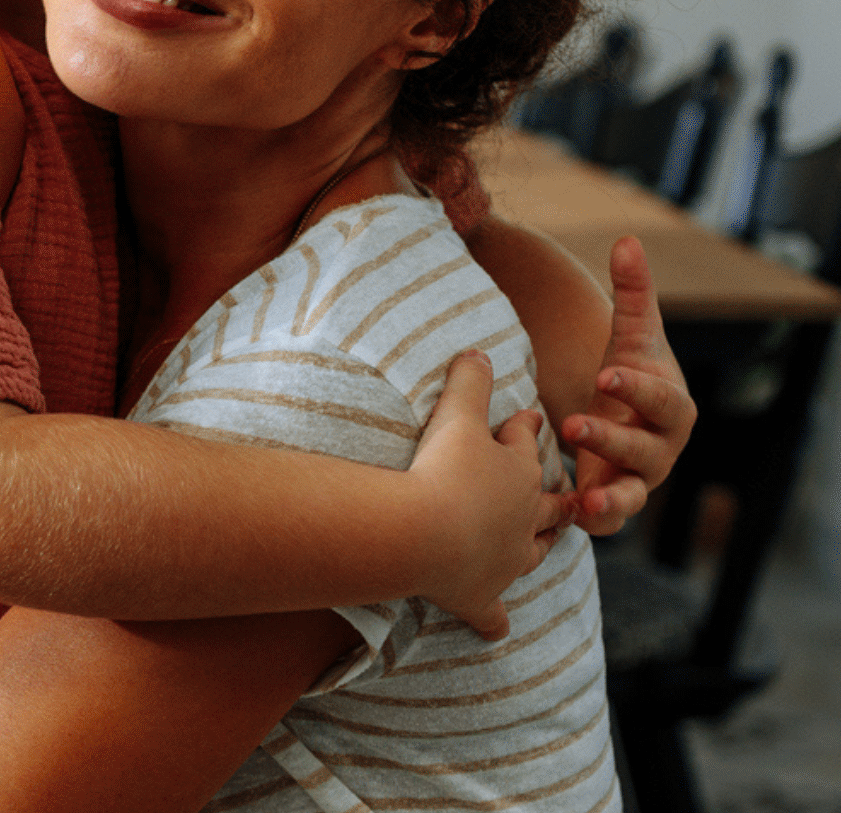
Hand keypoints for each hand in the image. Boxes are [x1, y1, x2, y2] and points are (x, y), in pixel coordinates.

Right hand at [409, 350, 573, 639]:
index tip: (528, 419)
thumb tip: (479, 350)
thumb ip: (468, 381)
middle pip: (544, 503)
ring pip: (532, 551)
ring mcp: (506, 558)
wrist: (425, 531)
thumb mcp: (454, 414)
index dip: (523, 429)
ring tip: (542, 541)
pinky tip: (496, 630)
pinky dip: (493, 620)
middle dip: (552, 495)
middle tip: (556, 491)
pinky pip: (491, 612)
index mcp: (518, 472)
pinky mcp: (481, 595)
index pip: (523, 443)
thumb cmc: (443, 470)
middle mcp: (523, 518)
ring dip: (537, 545)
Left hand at [561, 237, 695, 535]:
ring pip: (633, 494)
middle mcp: (662, 447)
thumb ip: (633, 290)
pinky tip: (566, 515)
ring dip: (612, 498)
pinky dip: (593, 520)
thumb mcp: (630, 332)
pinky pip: (609, 520)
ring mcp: (640, 478)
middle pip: (646, 448)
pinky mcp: (614, 500)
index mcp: (671, 404)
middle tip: (574, 423)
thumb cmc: (627, 368)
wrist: (617, 412)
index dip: (637, 388)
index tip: (605, 373)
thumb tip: (628, 241)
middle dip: (614, 438)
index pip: (661, 398)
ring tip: (585, 498)